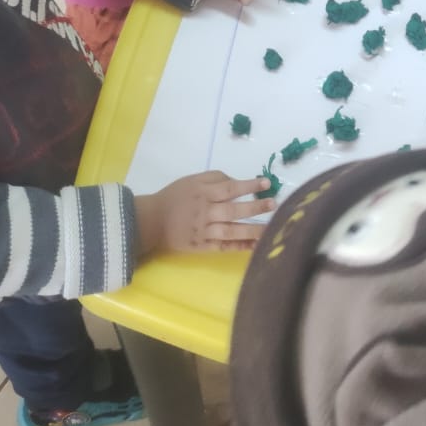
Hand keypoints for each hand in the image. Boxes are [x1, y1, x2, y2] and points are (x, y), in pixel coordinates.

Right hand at [135, 172, 274, 255]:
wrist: (151, 221)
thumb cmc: (174, 197)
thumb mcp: (192, 180)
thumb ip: (215, 178)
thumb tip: (238, 182)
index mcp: (203, 193)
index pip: (230, 188)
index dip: (249, 186)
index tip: (266, 183)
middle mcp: (206, 212)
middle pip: (234, 210)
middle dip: (255, 207)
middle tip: (274, 204)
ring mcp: (204, 231)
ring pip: (231, 230)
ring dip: (252, 230)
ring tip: (271, 228)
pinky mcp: (202, 246)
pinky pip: (224, 247)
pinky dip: (240, 246)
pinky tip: (255, 245)